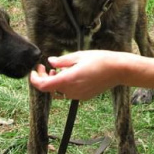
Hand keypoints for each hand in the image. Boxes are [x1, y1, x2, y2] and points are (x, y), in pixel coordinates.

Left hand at [30, 51, 153, 100]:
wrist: (118, 70)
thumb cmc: (100, 60)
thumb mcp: (78, 56)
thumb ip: (62, 61)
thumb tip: (51, 62)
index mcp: (67, 80)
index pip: (42, 85)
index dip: (35, 79)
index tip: (36, 69)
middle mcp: (71, 91)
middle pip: (49, 89)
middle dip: (44, 78)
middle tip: (44, 67)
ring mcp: (78, 96)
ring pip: (58, 92)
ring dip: (54, 82)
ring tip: (59, 69)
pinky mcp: (84, 96)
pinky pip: (69, 93)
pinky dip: (64, 85)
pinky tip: (70, 74)